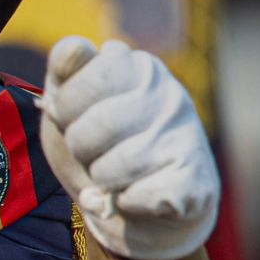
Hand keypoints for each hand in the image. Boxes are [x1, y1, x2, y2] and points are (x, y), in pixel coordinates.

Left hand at [39, 36, 219, 259]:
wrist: (145, 211)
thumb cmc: (104, 150)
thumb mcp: (73, 107)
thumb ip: (65, 74)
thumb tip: (74, 47)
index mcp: (139, 68)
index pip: (89, 78)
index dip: (66, 109)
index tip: (74, 119)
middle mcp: (169, 96)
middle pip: (96, 126)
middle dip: (81, 149)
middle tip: (92, 153)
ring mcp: (186, 139)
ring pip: (113, 167)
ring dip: (101, 181)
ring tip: (114, 176)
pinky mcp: (195, 184)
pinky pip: (136, 197)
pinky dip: (123, 204)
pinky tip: (135, 196)